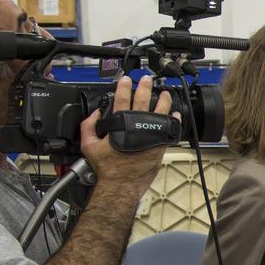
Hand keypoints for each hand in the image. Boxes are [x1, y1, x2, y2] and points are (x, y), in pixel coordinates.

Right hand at [81, 75, 176, 192]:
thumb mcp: (89, 146)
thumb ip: (88, 127)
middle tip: (147, 80)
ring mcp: (150, 136)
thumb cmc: (108, 169)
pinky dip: (173, 120)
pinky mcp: (159, 145)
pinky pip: (170, 129)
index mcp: (120, 124)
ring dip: (163, 101)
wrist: (121, 185)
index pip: (121, 99)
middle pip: (143, 101)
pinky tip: (175, 114)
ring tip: (165, 93)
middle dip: (145, 87)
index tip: (126, 79)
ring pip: (160, 112)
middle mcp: (137, 127)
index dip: (124, 87)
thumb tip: (94, 114)